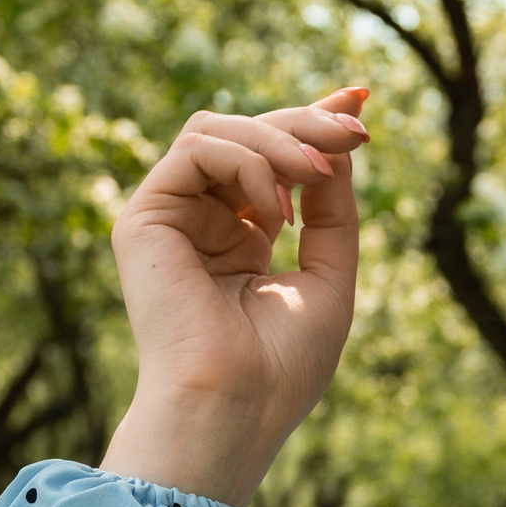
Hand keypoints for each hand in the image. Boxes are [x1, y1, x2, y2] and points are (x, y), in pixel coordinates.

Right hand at [99, 87, 369, 505]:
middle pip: (250, 137)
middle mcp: (203, 225)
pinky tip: (277, 207)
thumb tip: (338, 143)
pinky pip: (197, 148)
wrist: (232, 407)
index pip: (272, 163)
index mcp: (242, 242)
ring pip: (220, 129)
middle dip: (308, 123)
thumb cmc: (281, 366)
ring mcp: (171, 219)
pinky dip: (247, 162)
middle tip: (356, 131)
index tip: (361, 98)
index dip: (312, 122)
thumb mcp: (329, 277)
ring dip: (281, 139)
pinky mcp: (143, 218)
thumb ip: (333, 210)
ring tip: (320, 171)